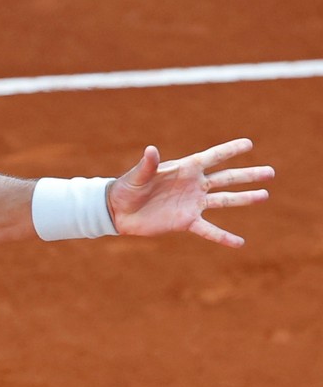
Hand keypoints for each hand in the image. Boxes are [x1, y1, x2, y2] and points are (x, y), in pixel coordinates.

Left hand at [107, 138, 272, 247]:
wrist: (117, 212)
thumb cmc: (125, 188)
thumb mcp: (136, 176)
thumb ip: (147, 165)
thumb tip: (151, 150)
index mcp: (184, 169)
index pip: (212, 157)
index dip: (229, 150)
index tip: (249, 144)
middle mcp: (193, 185)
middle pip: (226, 178)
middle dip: (248, 175)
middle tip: (270, 172)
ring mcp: (192, 203)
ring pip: (224, 200)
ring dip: (244, 198)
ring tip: (264, 195)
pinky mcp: (185, 221)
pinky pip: (208, 230)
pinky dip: (223, 237)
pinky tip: (240, 242)